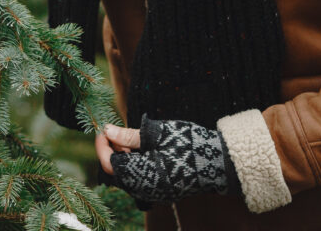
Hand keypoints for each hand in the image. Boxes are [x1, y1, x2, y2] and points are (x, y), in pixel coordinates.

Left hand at [97, 114, 239, 207]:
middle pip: (117, 172)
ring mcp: (153, 192)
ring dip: (122, 156)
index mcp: (142, 176)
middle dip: (111, 150)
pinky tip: (139, 148)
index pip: (109, 165)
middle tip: (114, 130)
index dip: (102, 146)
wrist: (218, 162)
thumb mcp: (155, 134)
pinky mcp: (161, 190)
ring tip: (127, 137)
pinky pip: (139, 178)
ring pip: (127, 175)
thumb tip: (106, 131)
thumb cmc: (186, 144)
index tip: (102, 128)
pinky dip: (134, 163)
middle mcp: (145, 190)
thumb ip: (128, 136)